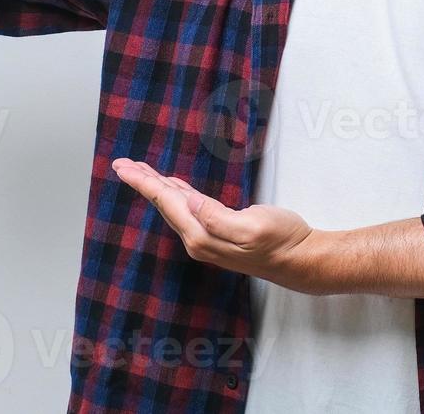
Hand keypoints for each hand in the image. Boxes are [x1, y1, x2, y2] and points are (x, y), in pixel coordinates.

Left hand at [110, 158, 326, 294]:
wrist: (300, 260)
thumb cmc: (282, 240)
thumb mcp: (253, 225)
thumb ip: (218, 218)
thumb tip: (191, 203)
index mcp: (203, 234)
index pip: (166, 202)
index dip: (144, 182)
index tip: (123, 167)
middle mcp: (199, 239)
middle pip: (164, 205)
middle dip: (143, 182)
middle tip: (122, 164)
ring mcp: (208, 238)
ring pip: (174, 208)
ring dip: (156, 188)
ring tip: (141, 172)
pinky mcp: (219, 234)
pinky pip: (187, 211)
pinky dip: (175, 196)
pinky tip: (173, 189)